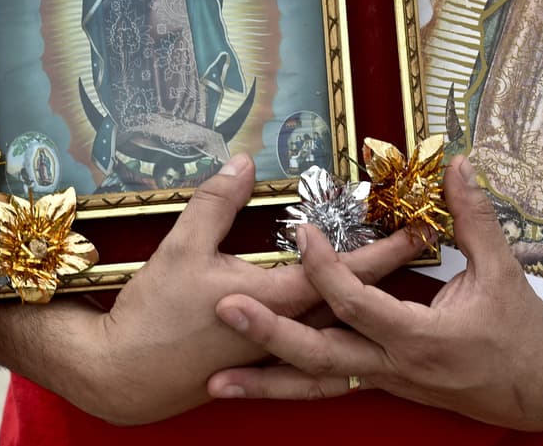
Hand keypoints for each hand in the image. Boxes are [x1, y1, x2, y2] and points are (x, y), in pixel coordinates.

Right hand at [70, 154, 419, 424]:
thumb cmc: (153, 317)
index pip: (345, 272)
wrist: (123, 378)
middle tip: (420, 244)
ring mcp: (277, 351)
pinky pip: (314, 342)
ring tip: (393, 274)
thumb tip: (243, 163)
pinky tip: (344, 315)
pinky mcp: (263, 362)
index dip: (384, 249)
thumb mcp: (181, 248)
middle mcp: (287, 330)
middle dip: (388, 271)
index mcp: (277, 300)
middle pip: (353, 297)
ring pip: (336, 323)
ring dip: (364, 297)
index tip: (417, 229)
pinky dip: (336, 325)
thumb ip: (216, 204)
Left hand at [206, 156, 542, 430]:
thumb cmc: (524, 332)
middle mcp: (397, 366)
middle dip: (269, 335)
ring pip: (319, 385)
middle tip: (224, 310)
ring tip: (216, 383)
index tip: (303, 235)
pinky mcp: (386, 386)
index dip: (326, 269)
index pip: (359, 304)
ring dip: (267, 384)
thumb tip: (457, 166)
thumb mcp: (504, 270)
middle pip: (321, 355)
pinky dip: (293, 387)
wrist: (542, 391)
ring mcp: (388, 382)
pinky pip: (332, 386)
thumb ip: (473, 217)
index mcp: (423, 336)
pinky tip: (258, 385)